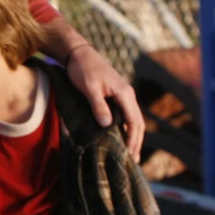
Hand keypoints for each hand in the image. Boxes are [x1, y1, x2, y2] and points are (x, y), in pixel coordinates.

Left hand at [66, 44, 144, 161]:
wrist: (78, 53)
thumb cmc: (83, 68)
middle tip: (132, 162)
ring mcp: (122, 95)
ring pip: (131, 120)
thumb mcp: (89, 87)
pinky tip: (118, 137)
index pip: (134, 122)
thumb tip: (107, 125)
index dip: (133, 140)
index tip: (129, 155)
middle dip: (136, 142)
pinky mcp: (114, 95)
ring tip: (127, 154)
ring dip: (131, 136)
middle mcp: (127, 95)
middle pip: (137, 123)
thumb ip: (98, 105)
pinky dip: (124, 128)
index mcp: (124, 93)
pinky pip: (124, 115)